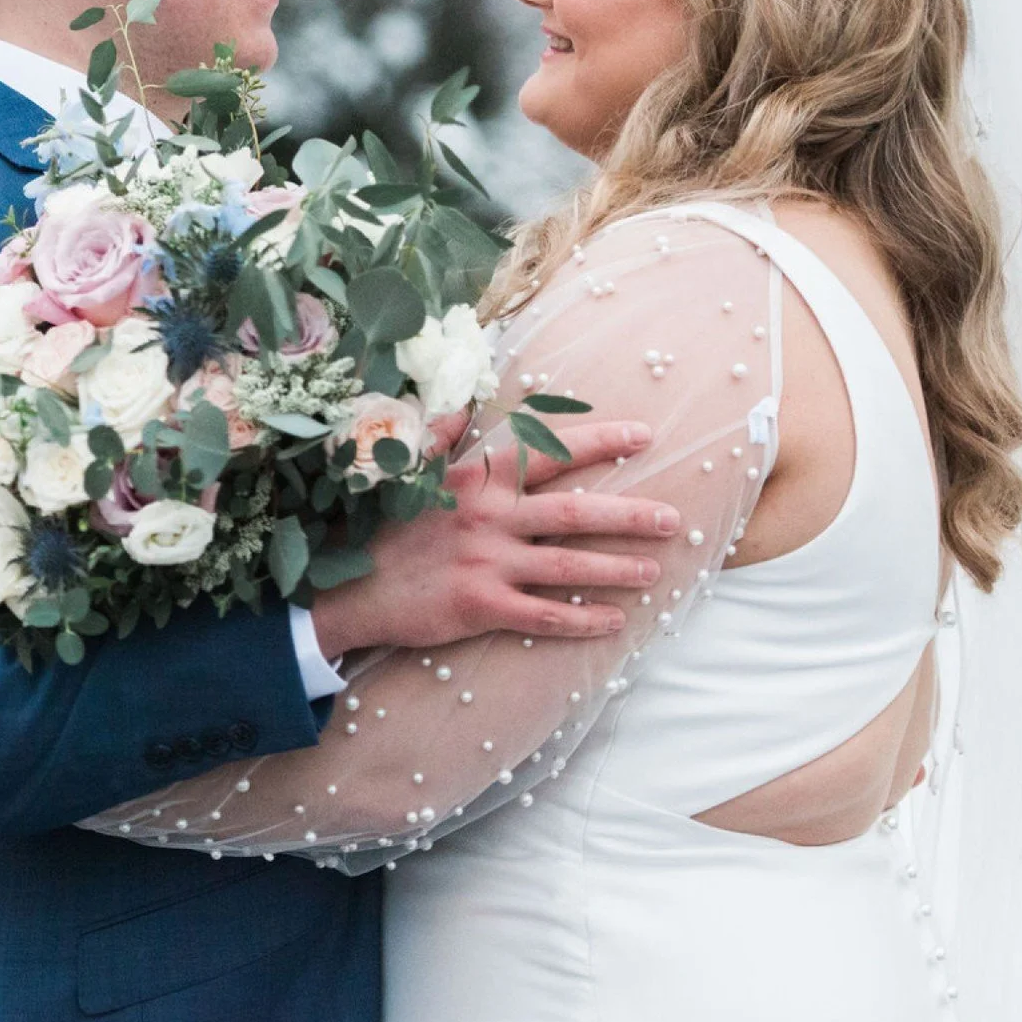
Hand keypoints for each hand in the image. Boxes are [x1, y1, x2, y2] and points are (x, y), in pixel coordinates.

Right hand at [310, 419, 674, 658]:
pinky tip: (612, 621)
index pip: (550, 453)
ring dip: (616, 568)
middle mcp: (489, 516)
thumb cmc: (384, 525)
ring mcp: (487, 562)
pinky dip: (582, 618)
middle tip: (672, 519)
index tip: (644, 436)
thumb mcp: (410, 469)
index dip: (600, 442)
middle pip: (575, 511)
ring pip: (568, 564)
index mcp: (478, 477)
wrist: (349, 586)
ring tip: (655, 572)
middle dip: (629, 514)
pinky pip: (544, 614)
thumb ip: (444, 434)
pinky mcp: (481, 605)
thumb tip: (466, 401)